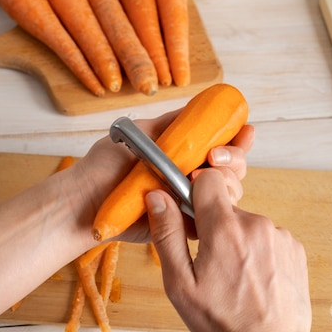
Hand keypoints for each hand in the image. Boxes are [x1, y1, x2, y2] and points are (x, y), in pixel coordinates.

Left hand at [69, 111, 253, 243]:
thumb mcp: (142, 132)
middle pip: (233, 168)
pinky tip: (204, 199)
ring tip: (199, 176)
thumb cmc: (106, 166)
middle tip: (216, 156)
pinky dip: (215, 209)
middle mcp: (191, 176)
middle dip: (235, 159)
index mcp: (183, 153)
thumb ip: (175, 123)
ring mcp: (189, 201)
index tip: (245, 130)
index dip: (237, 139)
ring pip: (229, 192)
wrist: (86, 200)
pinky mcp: (185, 226)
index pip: (221, 145)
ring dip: (225, 181)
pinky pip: (212, 220)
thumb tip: (204, 105)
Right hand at [145, 169, 321, 331]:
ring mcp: (281, 236)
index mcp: (225, 229)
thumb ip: (167, 234)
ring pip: (247, 223)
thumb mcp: (180, 284)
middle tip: (211, 262)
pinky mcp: (295, 249)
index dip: (195, 193)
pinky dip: (258, 251)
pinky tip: (254, 278)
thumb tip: (157, 197)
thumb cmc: (223, 323)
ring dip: (238, 240)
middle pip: (226, 207)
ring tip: (235, 276)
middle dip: (214, 226)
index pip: (208, 179)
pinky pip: (268, 237)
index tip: (192, 215)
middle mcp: (257, 225)